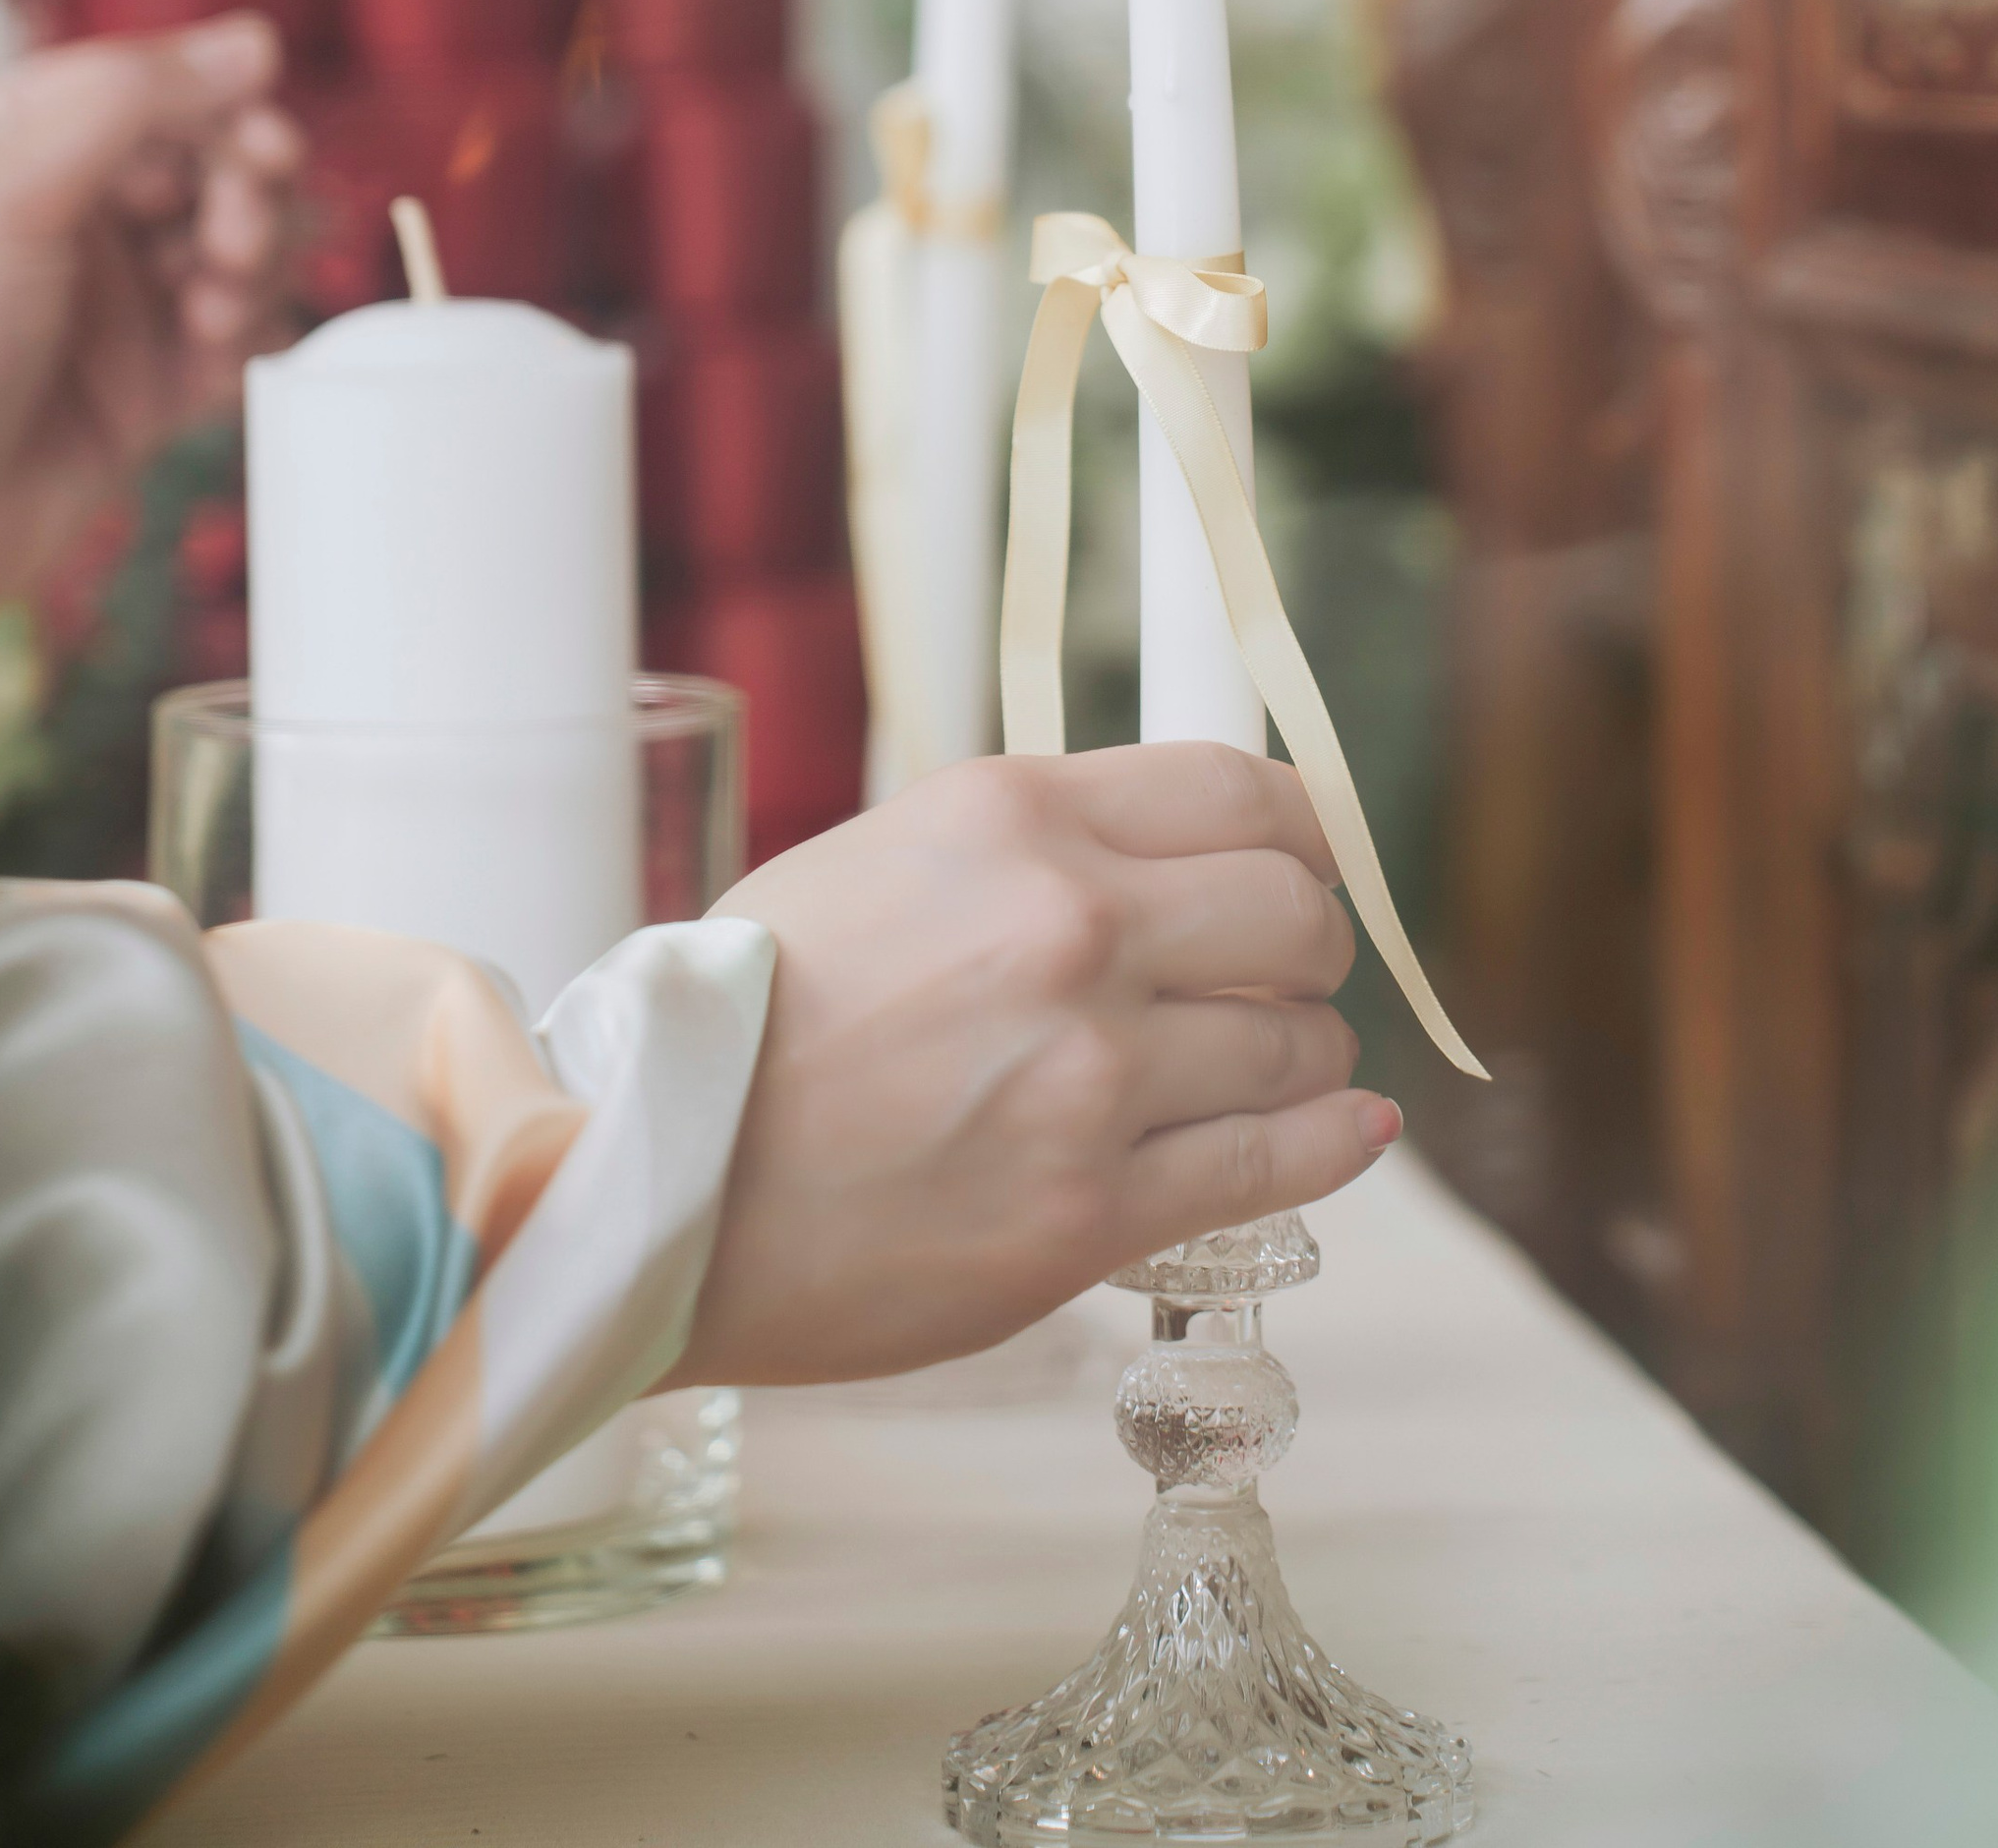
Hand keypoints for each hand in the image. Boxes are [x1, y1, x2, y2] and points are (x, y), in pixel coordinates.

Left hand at [0, 19, 302, 653]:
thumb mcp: (4, 191)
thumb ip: (131, 102)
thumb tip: (251, 40)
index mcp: (9, 145)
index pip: (147, 89)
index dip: (218, 108)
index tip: (263, 140)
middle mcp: (64, 218)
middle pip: (207, 164)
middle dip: (243, 191)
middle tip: (235, 232)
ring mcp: (105, 308)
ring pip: (234, 249)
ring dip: (251, 264)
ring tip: (211, 304)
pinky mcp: (138, 393)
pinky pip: (232, 344)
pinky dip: (245, 338)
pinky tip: (216, 350)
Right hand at [678, 744, 1401, 1384]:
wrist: (650, 1175)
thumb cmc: (748, 1018)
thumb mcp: (890, 857)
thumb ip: (1036, 848)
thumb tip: (1175, 856)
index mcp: (1014, 817)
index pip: (1240, 790)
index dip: (1301, 831)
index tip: (1306, 863)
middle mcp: (1070, 926)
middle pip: (1297, 910)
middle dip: (1311, 944)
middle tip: (1285, 977)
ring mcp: (1088, 1072)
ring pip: (1299, 1042)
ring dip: (1304, 1054)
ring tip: (1267, 1069)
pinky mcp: (1088, 1208)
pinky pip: (1275, 1161)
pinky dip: (1331, 1139)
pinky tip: (1347, 1126)